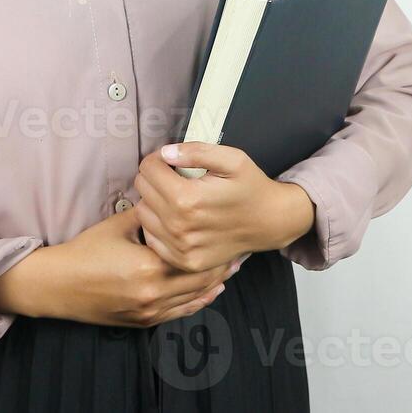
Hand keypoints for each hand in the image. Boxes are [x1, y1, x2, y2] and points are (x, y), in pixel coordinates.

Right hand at [0, 208, 237, 327]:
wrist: (58, 285)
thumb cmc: (84, 252)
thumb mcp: (118, 226)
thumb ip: (149, 214)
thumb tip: (171, 198)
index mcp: (149, 267)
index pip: (194, 256)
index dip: (215, 246)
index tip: (228, 234)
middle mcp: (153, 294)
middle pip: (201, 280)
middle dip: (222, 265)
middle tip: (238, 251)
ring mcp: (150, 311)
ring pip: (195, 298)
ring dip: (215, 283)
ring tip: (231, 268)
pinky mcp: (144, 321)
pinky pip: (181, 313)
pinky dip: (199, 300)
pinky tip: (211, 290)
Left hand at [132, 142, 316, 272]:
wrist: (269, 222)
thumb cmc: (250, 187)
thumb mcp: (232, 159)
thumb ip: (196, 151)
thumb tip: (166, 153)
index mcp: (187, 198)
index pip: (148, 169)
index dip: (157, 159)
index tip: (171, 161)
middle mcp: (179, 226)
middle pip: (142, 190)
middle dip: (154, 178)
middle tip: (173, 177)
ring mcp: (180, 248)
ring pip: (142, 213)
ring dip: (153, 202)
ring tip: (175, 197)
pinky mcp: (183, 261)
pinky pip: (152, 238)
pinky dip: (158, 225)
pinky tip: (176, 218)